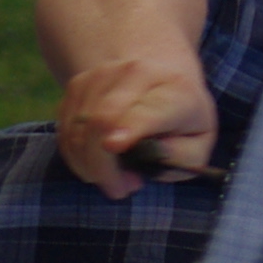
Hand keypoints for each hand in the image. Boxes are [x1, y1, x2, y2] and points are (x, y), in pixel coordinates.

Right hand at [52, 54, 217, 197]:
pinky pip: (65, 129)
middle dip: (102, 167)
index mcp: (176, 92)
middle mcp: (138, 74)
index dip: (128, 128)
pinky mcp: (79, 83)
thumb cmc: (181, 121)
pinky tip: (97, 159)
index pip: (147, 111)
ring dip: (88, 164)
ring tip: (113, 173)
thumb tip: (154, 155)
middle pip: (102, 121)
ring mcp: (104, 74)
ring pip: (78, 129)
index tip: (112, 146)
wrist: (162, 75)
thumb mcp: (197, 144)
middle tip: (120, 188)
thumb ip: (181, 156)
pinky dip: (75, 154)